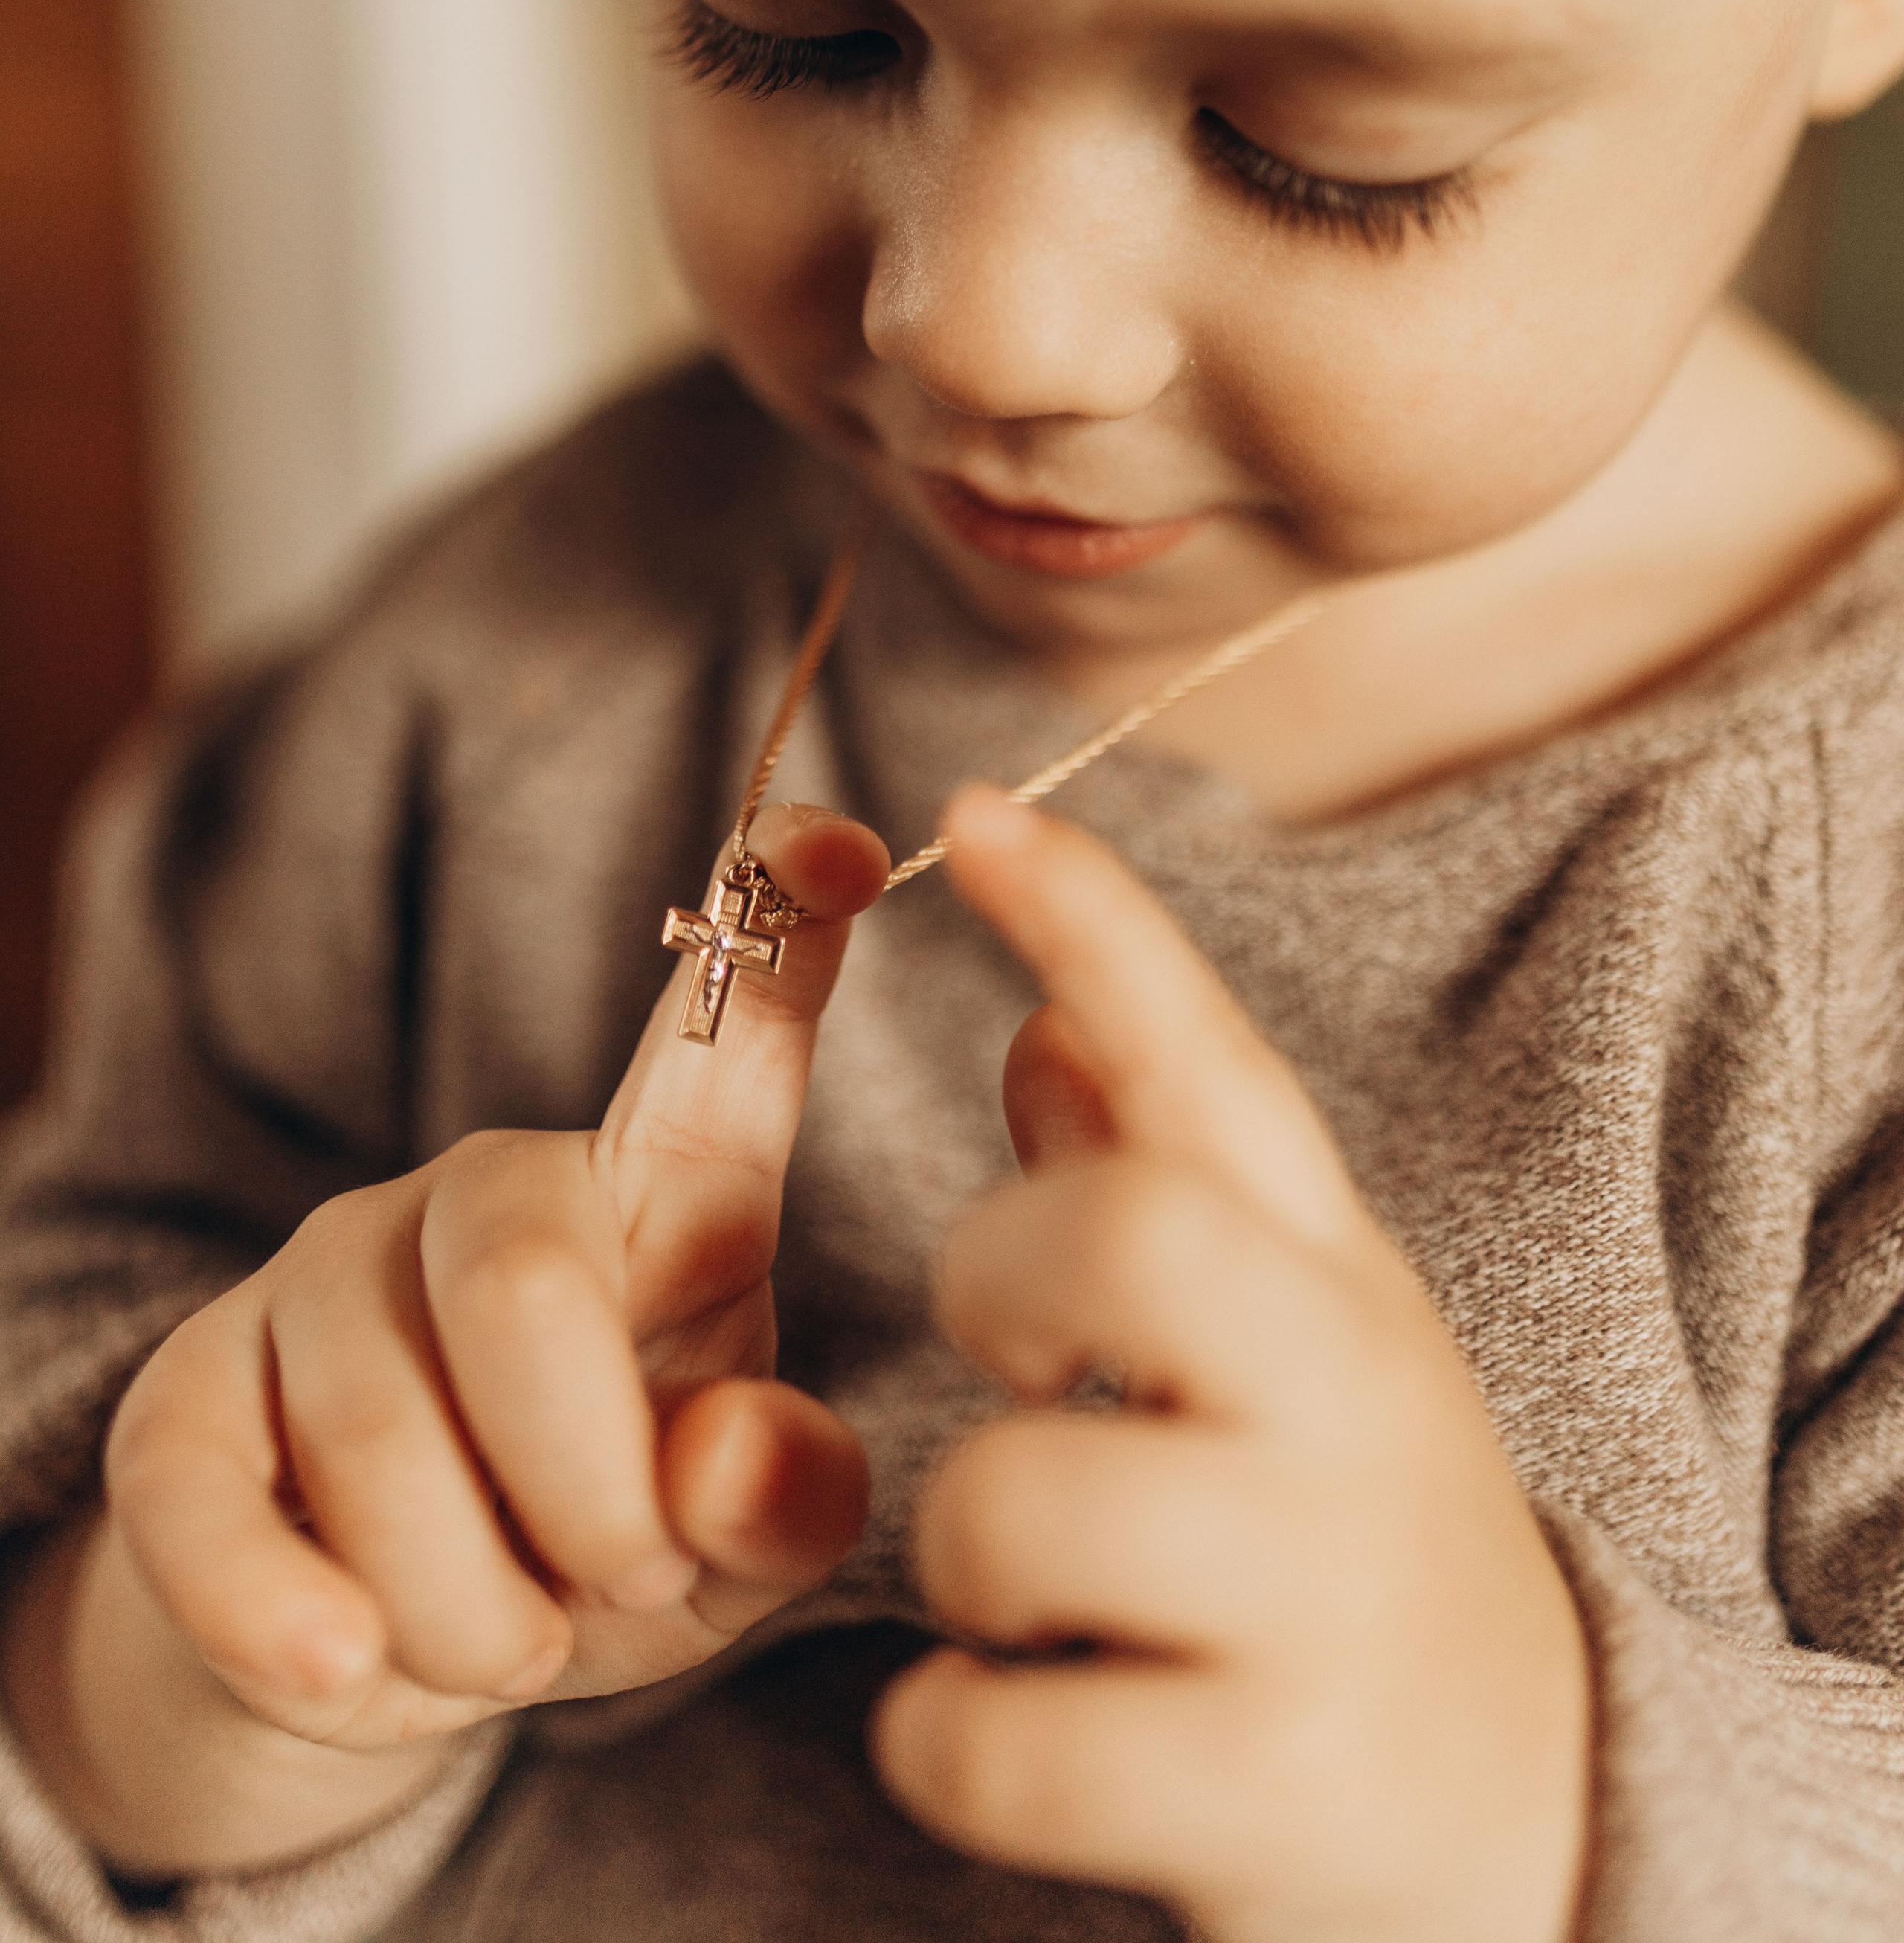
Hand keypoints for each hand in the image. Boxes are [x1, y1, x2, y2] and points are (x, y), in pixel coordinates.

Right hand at [101, 805, 884, 1764]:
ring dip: (469, 1608)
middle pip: (525, 1287)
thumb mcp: (732, 1553)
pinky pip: (207, 1498)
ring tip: (511, 1643)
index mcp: (661, 1196)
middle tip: (627, 1584)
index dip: (789, 928)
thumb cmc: (598, 1555)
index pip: (728, 1035)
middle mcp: (488, 1193)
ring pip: (377, 1432)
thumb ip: (784, 1502)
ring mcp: (323, 1277)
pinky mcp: (189, 1392)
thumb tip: (723, 1457)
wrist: (385, 1654)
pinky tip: (347, 1668)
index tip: (858, 841)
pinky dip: (285, 1618)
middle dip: (592, 1494)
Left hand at [872, 788, 1590, 1942]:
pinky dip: (949, 1741)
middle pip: (1122, 1236)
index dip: (1094, 927)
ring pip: (1015, 1503)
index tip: (977, 809)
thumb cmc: (1351, 1530)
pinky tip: (1022, 1730)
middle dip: (994, 1276)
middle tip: (1012, 1350)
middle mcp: (1350, 1411)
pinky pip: (988, 1742)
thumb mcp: (1291, 1342)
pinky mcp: (1272, 1794)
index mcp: (1342, 1286)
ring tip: (1035, 1597)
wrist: (1547, 1819)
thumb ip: (1159, 1186)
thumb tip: (1041, 1019)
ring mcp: (1320, 1601)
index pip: (1220, 1067)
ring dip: (966, 1557)